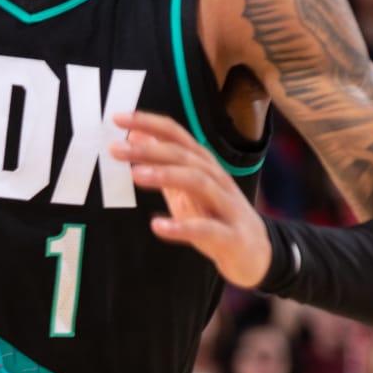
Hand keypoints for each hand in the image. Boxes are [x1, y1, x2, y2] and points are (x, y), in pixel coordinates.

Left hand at [111, 110, 272, 286]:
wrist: (256, 254)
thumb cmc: (217, 217)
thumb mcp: (188, 189)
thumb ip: (164, 165)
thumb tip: (136, 136)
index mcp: (204, 165)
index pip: (177, 135)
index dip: (149, 123)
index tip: (117, 118)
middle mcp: (217, 179)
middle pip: (184, 155)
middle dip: (150, 149)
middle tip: (116, 149)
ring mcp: (227, 206)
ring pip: (198, 182)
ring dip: (165, 176)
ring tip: (135, 175)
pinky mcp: (231, 236)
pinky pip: (207, 229)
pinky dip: (182, 227)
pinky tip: (158, 226)